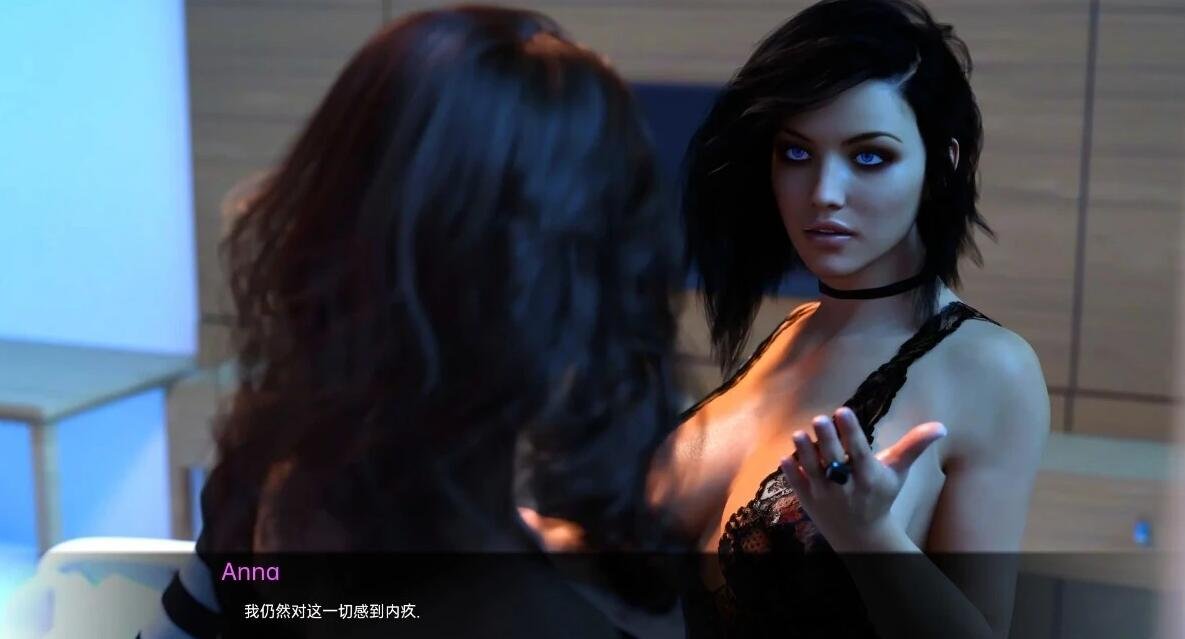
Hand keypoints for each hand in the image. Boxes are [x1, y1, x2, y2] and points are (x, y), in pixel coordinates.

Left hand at [779, 406, 946, 550]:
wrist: (862, 534)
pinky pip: (796, 485)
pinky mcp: (808, 501)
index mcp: (868, 476)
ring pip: (812, 471)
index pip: (859, 451)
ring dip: (804, 452)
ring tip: (799, 434)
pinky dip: (790, 472)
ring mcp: (824, 495)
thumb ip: (914, 446)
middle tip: (820, 418)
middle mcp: (846, 486)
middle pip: (834, 460)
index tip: (843, 411)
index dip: (850, 432)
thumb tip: (941, 426)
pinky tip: (785, 457)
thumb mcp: (898, 472)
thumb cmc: (880, 495)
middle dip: (827, 440)